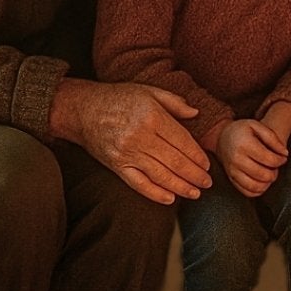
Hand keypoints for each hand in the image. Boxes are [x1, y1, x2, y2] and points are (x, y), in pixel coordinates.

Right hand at [51, 79, 212, 203]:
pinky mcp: (116, 166)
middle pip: (175, 161)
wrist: (82, 109)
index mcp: (151, 116)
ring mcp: (127, 153)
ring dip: (181, 187)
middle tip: (208, 183)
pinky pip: (139, 184)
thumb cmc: (118, 98)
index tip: (207, 165)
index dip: (197, 156)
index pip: (182, 141)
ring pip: (161, 175)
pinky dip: (155, 193)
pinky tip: (170, 199)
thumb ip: (174, 102)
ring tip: (195, 193)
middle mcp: (140, 136)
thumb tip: (196, 113)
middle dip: (194, 175)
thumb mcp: (148, 91)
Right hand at [218, 117, 288, 197]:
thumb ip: (273, 138)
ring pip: (256, 187)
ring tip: (269, 173)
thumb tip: (285, 154)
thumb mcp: (256, 125)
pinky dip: (259, 190)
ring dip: (267, 182)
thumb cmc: (241, 131)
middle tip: (275, 166)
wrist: (221, 138)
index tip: (283, 157)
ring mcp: (232, 171)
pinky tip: (262, 181)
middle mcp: (237, 160)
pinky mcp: (231, 179)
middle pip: (264, 175)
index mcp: (244, 145)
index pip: (269, 160)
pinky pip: (248, 192)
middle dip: (275, 172)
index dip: (281, 160)